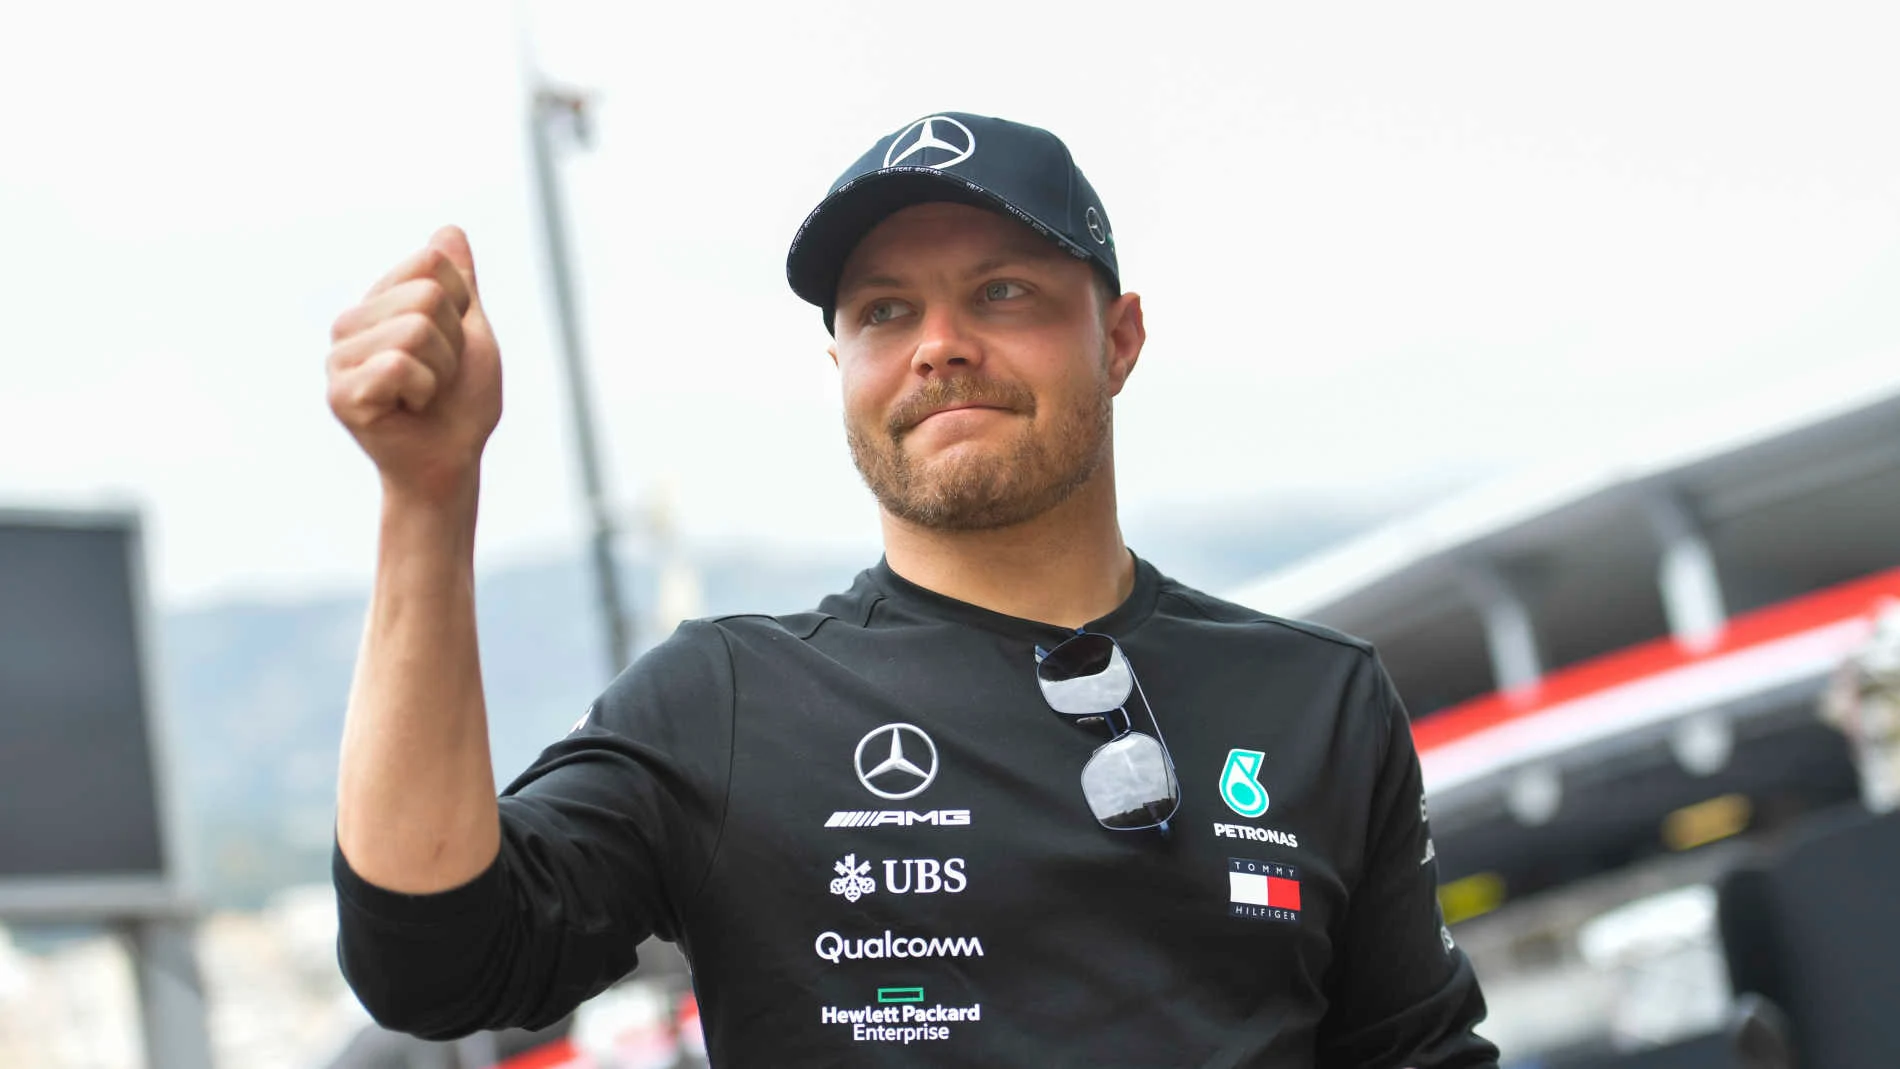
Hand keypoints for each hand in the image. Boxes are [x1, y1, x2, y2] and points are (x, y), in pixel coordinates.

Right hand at [327, 226, 502, 503]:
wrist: (453, 461)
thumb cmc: (462, 403)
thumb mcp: (472, 333)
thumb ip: (459, 284)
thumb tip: (449, 230)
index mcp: (379, 302)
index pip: (432, 263)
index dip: (461, 307)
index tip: (451, 343)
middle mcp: (350, 323)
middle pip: (425, 295)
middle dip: (452, 343)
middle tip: (438, 377)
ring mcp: (338, 358)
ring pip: (415, 330)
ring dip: (441, 370)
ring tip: (424, 395)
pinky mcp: (340, 394)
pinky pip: (398, 365)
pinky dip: (424, 391)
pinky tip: (409, 410)